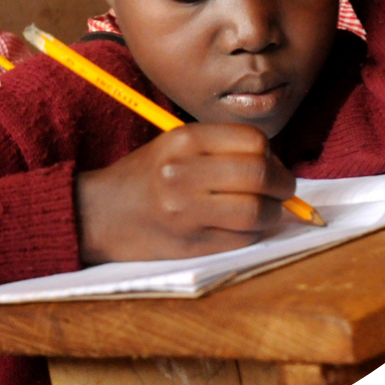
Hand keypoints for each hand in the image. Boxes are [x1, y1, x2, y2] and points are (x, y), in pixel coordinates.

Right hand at [74, 124, 295, 263]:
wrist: (101, 214)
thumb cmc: (146, 176)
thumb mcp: (175, 145)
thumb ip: (222, 149)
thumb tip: (277, 164)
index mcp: (183, 140)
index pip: (253, 141)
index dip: (273, 155)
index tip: (273, 164)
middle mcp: (184, 173)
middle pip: (259, 174)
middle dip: (283, 185)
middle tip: (283, 190)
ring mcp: (186, 211)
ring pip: (257, 211)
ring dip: (273, 213)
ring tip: (266, 210)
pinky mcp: (190, 244)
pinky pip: (242, 239)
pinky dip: (254, 233)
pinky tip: (245, 227)